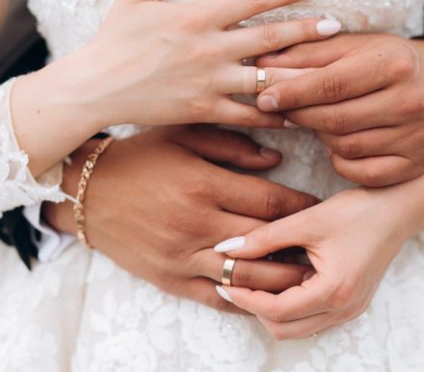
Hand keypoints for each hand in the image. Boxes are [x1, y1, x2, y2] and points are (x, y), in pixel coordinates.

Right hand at [34, 0, 338, 131]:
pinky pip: (248, 115)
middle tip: (337, 27)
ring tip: (330, 74)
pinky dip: (274, 115)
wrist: (95, 86)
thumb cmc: (115, 39)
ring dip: (300, 74)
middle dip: (307, 30)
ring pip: (266, 78)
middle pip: (270, 37)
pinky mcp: (205, 110)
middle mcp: (210, 47)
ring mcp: (210, 81)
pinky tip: (297, 116)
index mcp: (197, 15)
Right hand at [44, 126, 316, 312]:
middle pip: (265, 243)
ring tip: (307, 276)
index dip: (300, 206)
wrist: (89, 191)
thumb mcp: (183, 136)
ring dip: (281, 279)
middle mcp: (196, 224)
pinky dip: (243, 300)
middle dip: (299, 246)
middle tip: (323, 245)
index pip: (268, 202)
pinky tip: (265, 297)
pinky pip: (214, 297)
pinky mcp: (169, 278)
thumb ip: (232, 145)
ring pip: (245, 278)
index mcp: (202, 184)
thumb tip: (276, 160)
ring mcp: (182, 256)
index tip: (318, 206)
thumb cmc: (140, 157)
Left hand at [214, 159, 423, 338]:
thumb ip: (264, 237)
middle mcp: (344, 310)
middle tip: (234, 282)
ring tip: (254, 279)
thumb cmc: (357, 211)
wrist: (397, 209)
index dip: (246, 298)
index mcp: (334, 291)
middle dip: (255, 308)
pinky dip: (290, 306)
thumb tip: (227, 248)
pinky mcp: (351, 303)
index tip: (224, 280)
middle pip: (285, 329)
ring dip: (272, 309)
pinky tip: (280, 279)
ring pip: (297, 327)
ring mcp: (350, 310)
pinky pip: (311, 317)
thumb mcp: (307, 220)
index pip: (277, 310)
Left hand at [256, 34, 423, 185]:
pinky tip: (339, 143)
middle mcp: (411, 101)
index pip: (330, 84)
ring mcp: (417, 137)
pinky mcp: (416, 163)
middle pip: (335, 119)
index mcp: (395, 64)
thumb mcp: (348, 48)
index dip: (291, 93)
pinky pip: (361, 172)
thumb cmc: (381, 62)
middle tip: (282, 110)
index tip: (263, 98)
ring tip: (318, 120)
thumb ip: (306, 55)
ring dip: (321, 136)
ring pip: (344, 147)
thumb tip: (262, 67)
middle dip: (300, 115)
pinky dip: (341, 161)